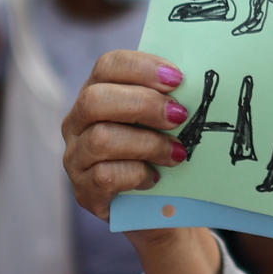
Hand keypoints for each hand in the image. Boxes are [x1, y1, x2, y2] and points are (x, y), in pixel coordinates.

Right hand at [62, 50, 189, 221]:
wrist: (157, 208)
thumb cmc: (161, 152)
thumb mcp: (163, 120)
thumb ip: (169, 98)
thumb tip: (197, 82)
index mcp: (97, 92)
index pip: (108, 66)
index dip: (143, 67)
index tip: (178, 80)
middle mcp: (77, 122)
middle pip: (95, 100)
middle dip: (144, 105)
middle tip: (179, 116)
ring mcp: (76, 157)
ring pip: (101, 139)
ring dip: (148, 144)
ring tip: (177, 153)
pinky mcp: (84, 191)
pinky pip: (105, 176)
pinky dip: (137, 175)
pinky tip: (155, 178)